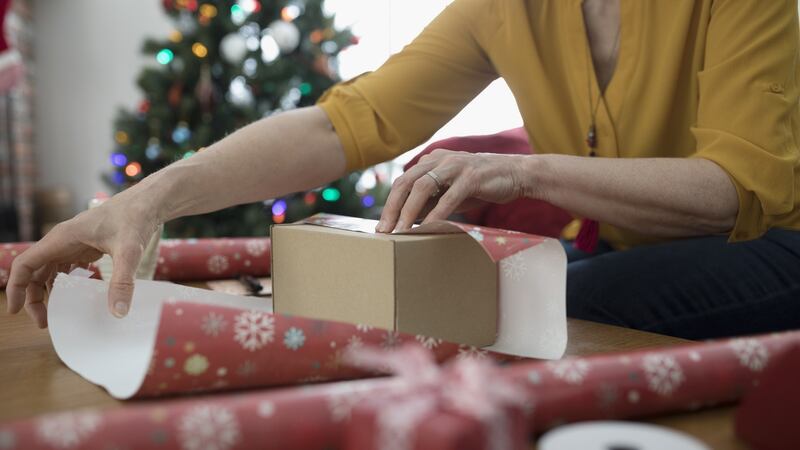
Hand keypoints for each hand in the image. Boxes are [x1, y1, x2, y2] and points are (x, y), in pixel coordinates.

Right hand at [6, 195, 159, 327]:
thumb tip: (118, 313)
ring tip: (58, 313)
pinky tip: (76, 297)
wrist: (148, 203)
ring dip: (49, 292)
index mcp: (62, 238)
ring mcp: (74, 243)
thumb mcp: (130, 252)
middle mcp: (62, 240)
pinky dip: (66, 284)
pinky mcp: (86, 246)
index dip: (16, 288)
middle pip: (35, 271)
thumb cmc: (135, 219)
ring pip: (49, 270)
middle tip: (45, 322)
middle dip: (34, 297)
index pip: (25, 264)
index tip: (14, 310)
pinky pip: (66, 267)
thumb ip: (122, 281)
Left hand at [376, 149, 532, 231]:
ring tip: (401, 231)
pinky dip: (436, 213)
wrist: (517, 173)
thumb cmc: (482, 185)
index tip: (382, 225)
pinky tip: (427, 227)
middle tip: (384, 230)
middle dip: (392, 208)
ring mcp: (456, 166)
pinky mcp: (472, 176)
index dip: (390, 203)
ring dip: (409, 211)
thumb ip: (430, 201)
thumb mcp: (451, 192)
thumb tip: (407, 219)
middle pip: (406, 182)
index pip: (403, 181)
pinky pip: (448, 197)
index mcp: (432, 161)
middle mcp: (440, 159)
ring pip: (422, 187)